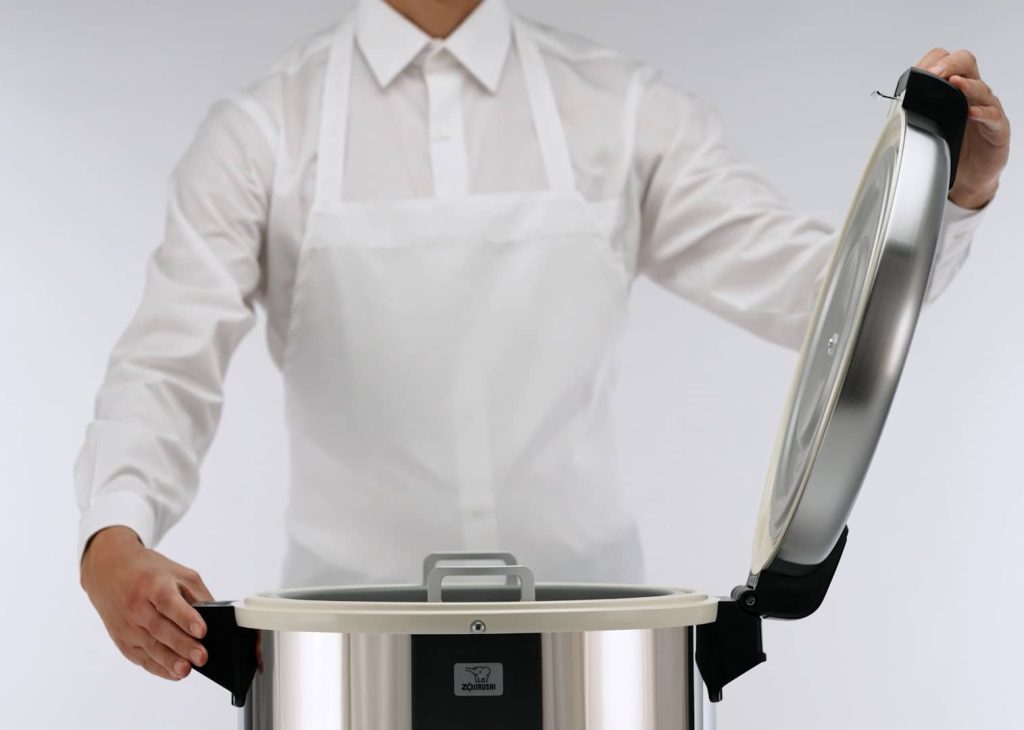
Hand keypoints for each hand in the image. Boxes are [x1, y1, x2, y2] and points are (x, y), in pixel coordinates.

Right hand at [80, 526, 213, 679]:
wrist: (108, 571)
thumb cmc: (150, 573)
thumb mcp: (179, 573)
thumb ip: (197, 596)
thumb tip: (216, 621)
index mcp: (153, 584)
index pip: (169, 602)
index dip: (185, 617)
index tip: (202, 631)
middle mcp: (137, 606)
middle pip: (160, 628)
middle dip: (182, 645)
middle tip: (202, 657)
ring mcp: (127, 625)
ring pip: (150, 647)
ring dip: (169, 661)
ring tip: (186, 670)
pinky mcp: (122, 641)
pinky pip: (142, 658)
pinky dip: (158, 667)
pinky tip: (175, 673)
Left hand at [914, 48, 1010, 209]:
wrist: (970, 175)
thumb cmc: (951, 146)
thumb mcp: (928, 127)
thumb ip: (915, 113)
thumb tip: (890, 108)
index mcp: (952, 89)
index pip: (945, 62)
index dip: (933, 62)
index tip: (918, 72)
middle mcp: (971, 93)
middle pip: (965, 64)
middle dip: (950, 64)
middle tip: (935, 73)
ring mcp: (986, 108)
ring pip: (980, 88)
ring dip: (966, 85)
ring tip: (954, 84)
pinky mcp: (997, 127)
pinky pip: (993, 115)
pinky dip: (983, 112)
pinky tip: (972, 113)